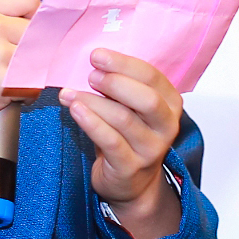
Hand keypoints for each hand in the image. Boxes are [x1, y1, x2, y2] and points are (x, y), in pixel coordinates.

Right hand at [0, 0, 37, 131]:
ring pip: (39, 57)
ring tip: (17, 77)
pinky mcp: (2, 82)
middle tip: (22, 58)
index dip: (33, 15)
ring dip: (32, 69)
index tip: (31, 27)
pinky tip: (12, 93)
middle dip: (33, 46)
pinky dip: (27, 91)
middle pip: (37, 30)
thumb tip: (8, 17)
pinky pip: (32, 84)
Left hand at [62, 49, 183, 238]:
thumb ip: (121, 87)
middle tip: (90, 75)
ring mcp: (151, 149)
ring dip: (92, 102)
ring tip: (68, 93)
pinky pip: (110, 142)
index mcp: (170, 104)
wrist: (130, 183)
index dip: (123, 64)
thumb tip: (94, 62)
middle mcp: (166, 126)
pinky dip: (90, 123)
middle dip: (115, 82)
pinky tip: (74, 110)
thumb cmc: (127, 137)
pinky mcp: (130, 167)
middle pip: (146, 99)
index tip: (97, 55)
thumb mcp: (131, 108)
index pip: (152, 77)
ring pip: (123, 119)